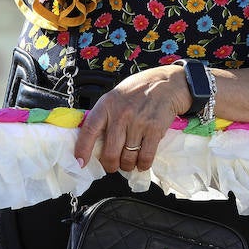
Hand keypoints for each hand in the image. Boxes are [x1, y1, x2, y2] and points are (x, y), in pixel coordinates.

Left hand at [73, 66, 190, 173]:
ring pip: (128, 157)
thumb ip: (106, 114)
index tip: (80, 162)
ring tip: (129, 162)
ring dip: (128, 165)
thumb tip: (94, 140)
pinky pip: (145, 156)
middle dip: (111, 165)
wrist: (168, 82)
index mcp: (107, 104)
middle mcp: (121, 113)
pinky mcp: (154, 129)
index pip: (90, 129)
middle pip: (110, 152)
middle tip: (113, 165)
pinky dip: (143, 164)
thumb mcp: (117, 95)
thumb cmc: (141, 89)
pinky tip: (143, 162)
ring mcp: (138, 122)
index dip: (83, 149)